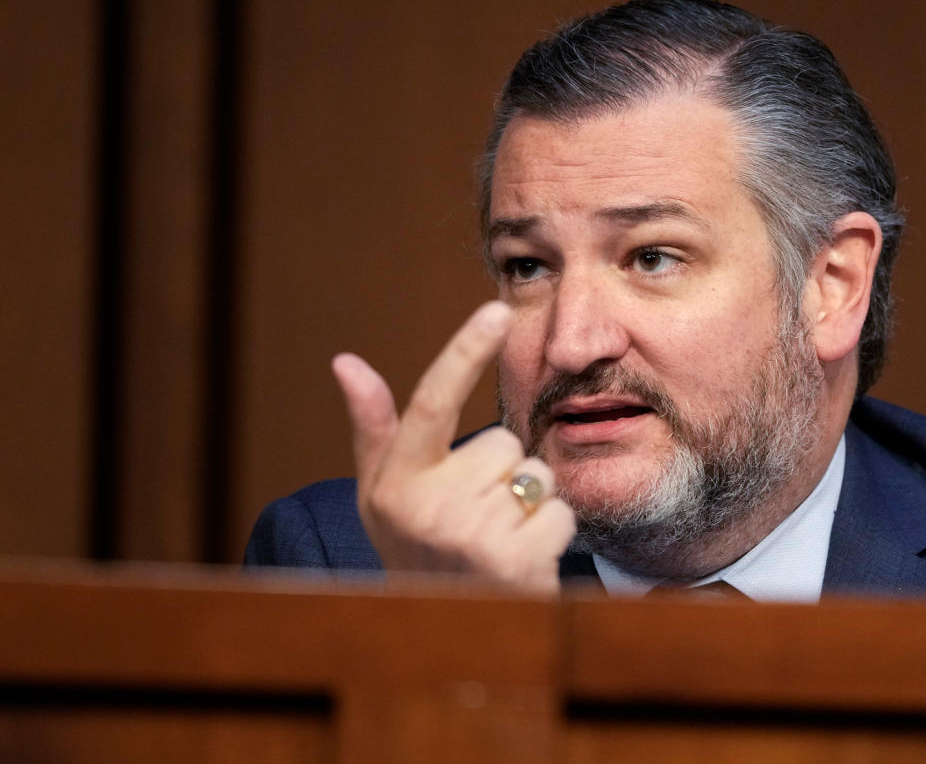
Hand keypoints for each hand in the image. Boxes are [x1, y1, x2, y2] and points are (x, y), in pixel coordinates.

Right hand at [332, 300, 575, 594]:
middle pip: (503, 443)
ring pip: (536, 476)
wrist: (446, 638)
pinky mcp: (516, 563)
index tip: (493, 310)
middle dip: (501, 474)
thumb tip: (345, 360)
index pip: (431, 401)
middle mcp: (428, 508)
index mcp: (395, 483)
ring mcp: (472, 537)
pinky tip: (520, 560)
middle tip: (475, 517)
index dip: (464, 351)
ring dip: (528, 505)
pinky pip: (558, 512)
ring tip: (496, 541)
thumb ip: (374, 427)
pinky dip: (550, 534)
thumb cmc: (417, 552)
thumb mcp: (384, 494)